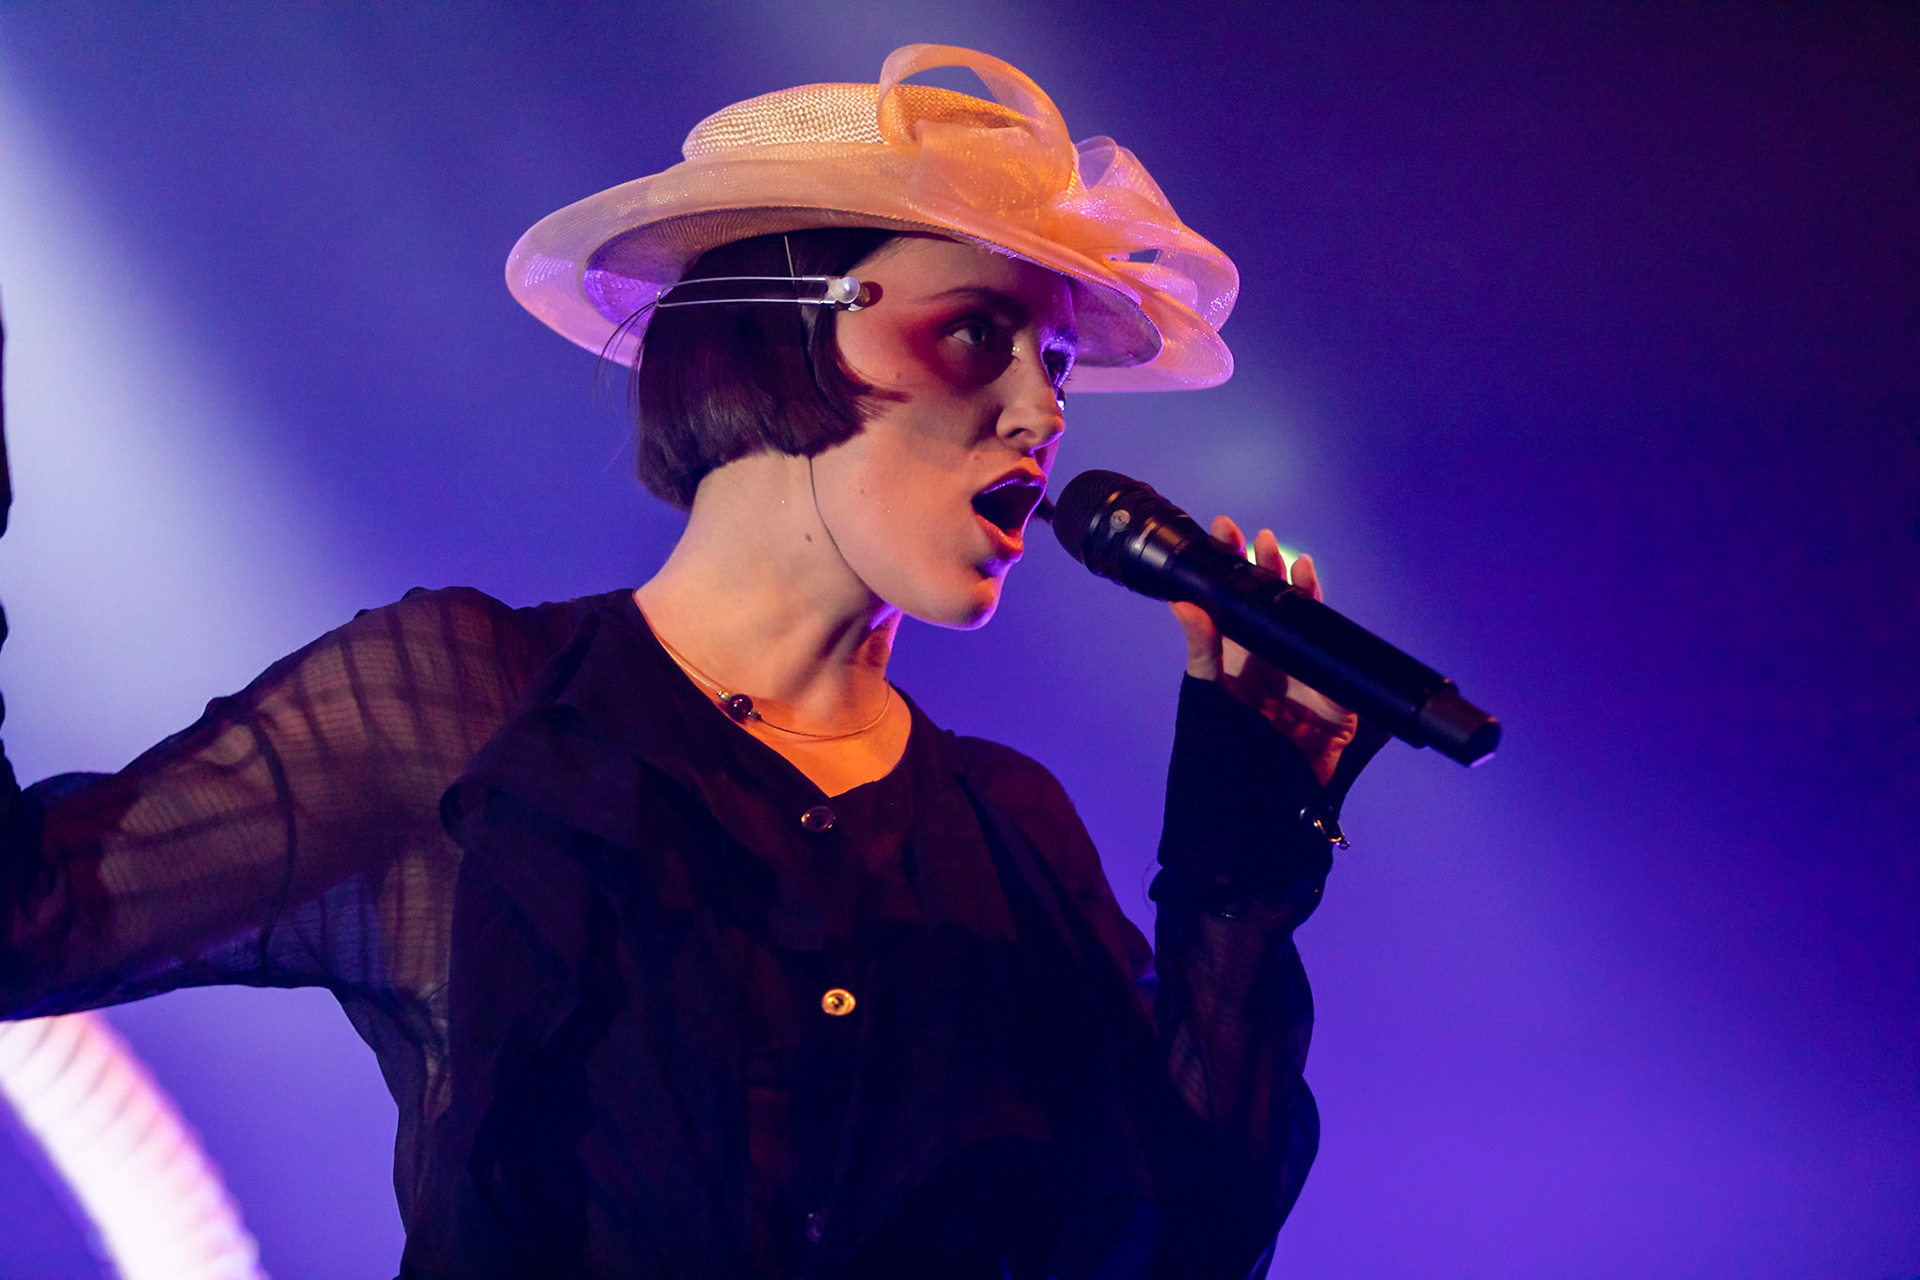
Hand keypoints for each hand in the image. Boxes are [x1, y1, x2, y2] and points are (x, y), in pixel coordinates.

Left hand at [1169, 517, 1359, 785]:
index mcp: (1236, 658)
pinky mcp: (1334, 701)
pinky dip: (1331, 632)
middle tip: (1261, 538)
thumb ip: (1202, 650)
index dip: (1230, 567)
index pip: (1233, 602)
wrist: (1255, 809)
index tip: (1223, 531)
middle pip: (1272, 605)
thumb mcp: (1207, 698)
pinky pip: (1336, 660)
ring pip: (1306, 623)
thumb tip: (1183, 603)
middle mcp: (1270, 660)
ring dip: (1301, 591)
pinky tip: (1320, 605)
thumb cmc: (1222, 755)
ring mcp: (1303, 677)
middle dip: (1268, 569)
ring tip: (1294, 561)